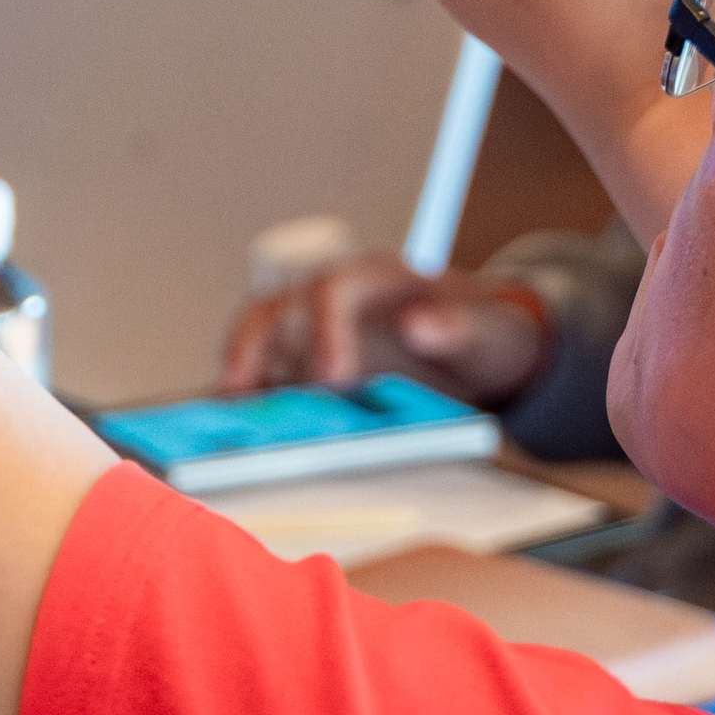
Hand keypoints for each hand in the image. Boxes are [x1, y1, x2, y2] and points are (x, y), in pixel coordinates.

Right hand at [212, 248, 553, 409]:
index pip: (332, 288)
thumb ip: (461, 326)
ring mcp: (313, 334)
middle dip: (251, 348)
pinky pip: (266, 380)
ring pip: (257, 342)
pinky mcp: (306, 369)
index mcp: (375, 278)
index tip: (332, 379)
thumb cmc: (484, 335)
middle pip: (274, 309)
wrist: (481, 351)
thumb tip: (421, 326)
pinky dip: (250, 403)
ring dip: (239, 377)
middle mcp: (331, 300)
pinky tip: (240, 436)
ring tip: (224, 421)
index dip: (324, 330)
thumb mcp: (490, 331)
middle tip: (240, 396)